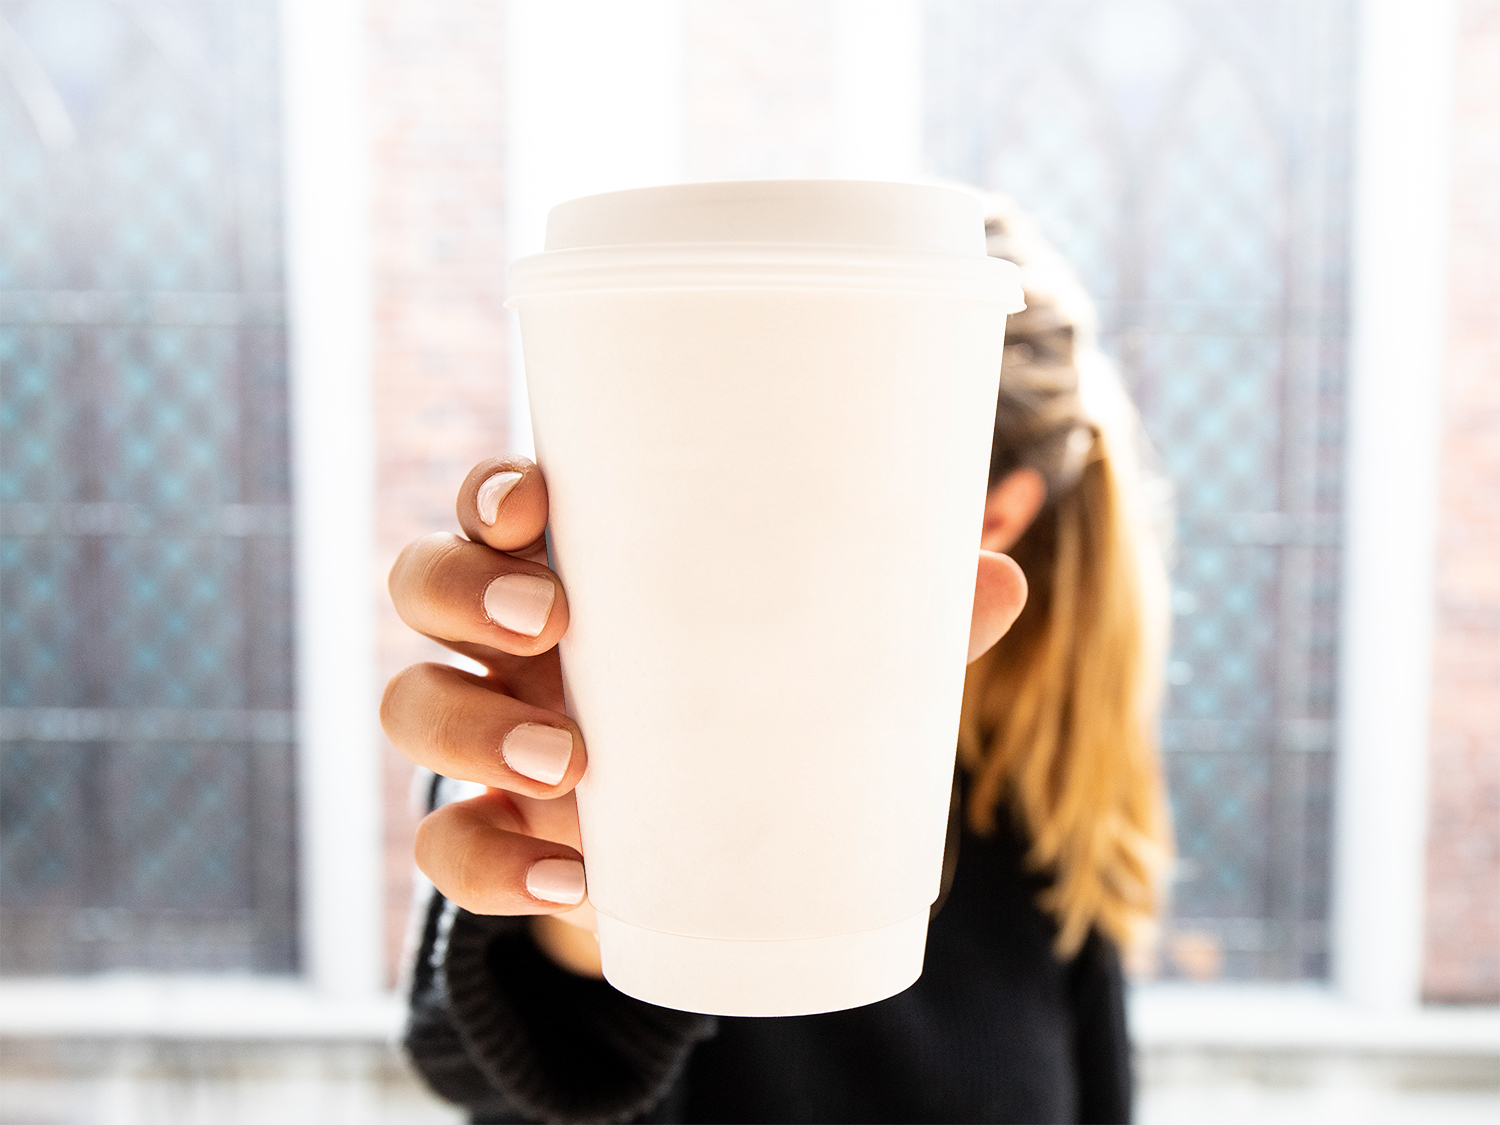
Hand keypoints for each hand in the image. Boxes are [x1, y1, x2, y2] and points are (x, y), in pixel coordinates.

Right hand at [382, 457, 1027, 977]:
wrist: (715, 851)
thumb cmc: (757, 710)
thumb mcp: (817, 662)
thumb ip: (893, 623)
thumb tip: (999, 575)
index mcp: (574, 568)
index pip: (494, 505)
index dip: (490, 495)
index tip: (534, 503)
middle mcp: (508, 644)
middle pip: (421, 584)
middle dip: (462, 592)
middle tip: (550, 623)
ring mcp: (487, 738)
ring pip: (409, 705)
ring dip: (465, 729)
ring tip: (565, 764)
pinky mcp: (494, 838)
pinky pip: (444, 853)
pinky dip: (490, 869)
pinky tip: (573, 880)